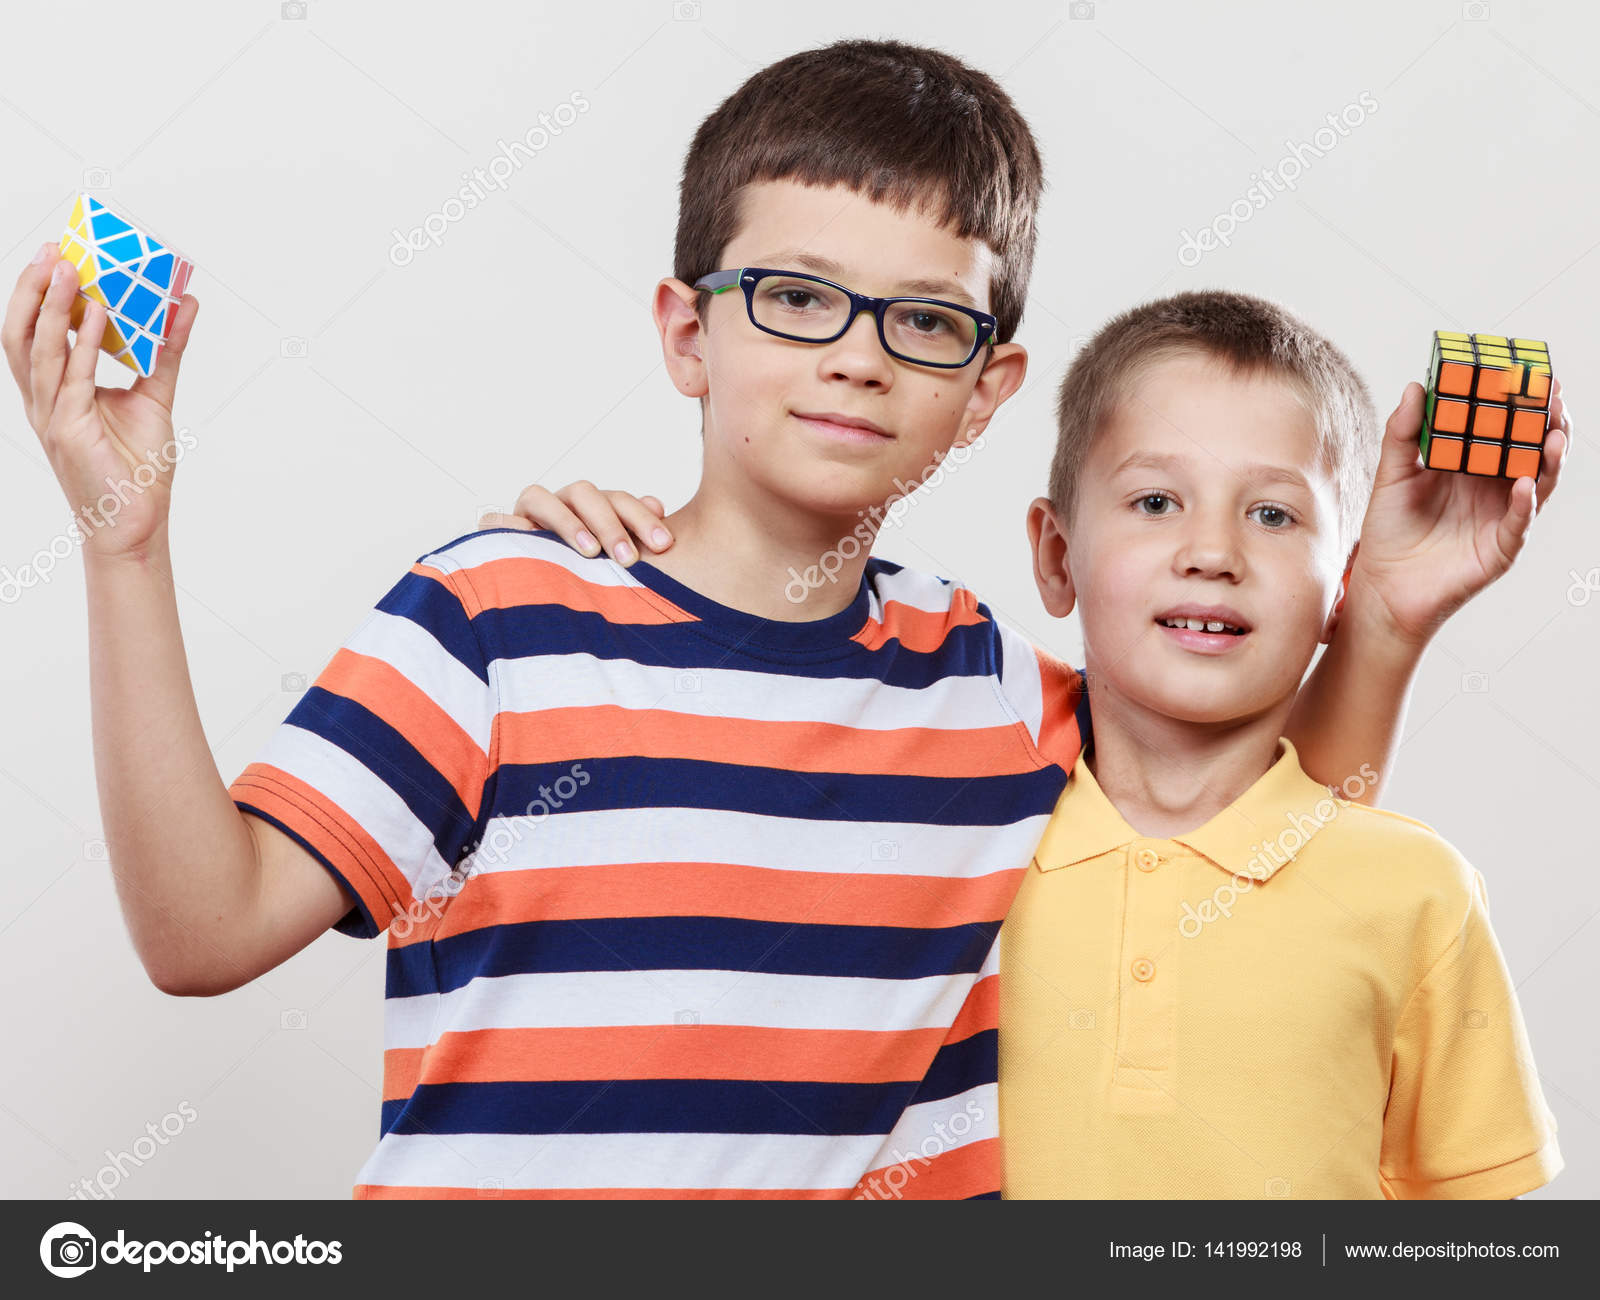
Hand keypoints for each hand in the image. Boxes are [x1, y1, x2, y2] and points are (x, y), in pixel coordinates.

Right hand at [3, 242, 198, 558]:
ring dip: (52, 305)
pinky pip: (72, 377)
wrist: (137, 522)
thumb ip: (167, 349)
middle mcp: (45, 398)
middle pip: (21, 332)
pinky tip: (95, 313)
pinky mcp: (68, 430)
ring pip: (39, 348)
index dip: (39, 294)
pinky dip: (83, 342)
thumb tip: (184, 303)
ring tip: (68, 268)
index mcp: (56, 390)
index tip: (57, 254)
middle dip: (33, 289)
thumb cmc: (139, 467)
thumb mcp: (155, 395)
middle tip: (53, 249)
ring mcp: (52, 414)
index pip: (36, 332)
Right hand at [478, 481, 672, 565]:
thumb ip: (640, 531)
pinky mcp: (501, 532)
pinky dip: (503, 526)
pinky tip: (522, 541)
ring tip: (589, 552)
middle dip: (609, 524)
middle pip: (584, 493)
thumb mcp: (622, 556)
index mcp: (594, 508)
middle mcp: (562, 505)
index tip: (664, 544)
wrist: (553, 605)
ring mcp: (529, 515)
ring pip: (540, 497)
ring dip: (567, 522)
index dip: (641, 517)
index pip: (618, 500)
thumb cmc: (600, 577)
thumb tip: (656, 506)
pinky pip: (494, 522)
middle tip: (629, 559)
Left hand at [1345, 378, 1570, 645]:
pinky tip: (1524, 482)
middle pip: (1532, 450)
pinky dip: (1524, 504)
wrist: (1382, 585)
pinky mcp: (1499, 548)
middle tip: (1552, 394)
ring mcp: (1501, 517)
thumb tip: (1417, 386)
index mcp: (1472, 466)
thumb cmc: (1389, 531)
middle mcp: (1494, 488)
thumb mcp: (1392, 474)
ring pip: (1538, 482)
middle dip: (1547, 423)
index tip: (1527, 372)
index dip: (1519, 402)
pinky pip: (1518, 524)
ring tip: (1552, 433)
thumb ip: (1404, 433)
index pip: (1504, 427)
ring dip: (1548, 458)